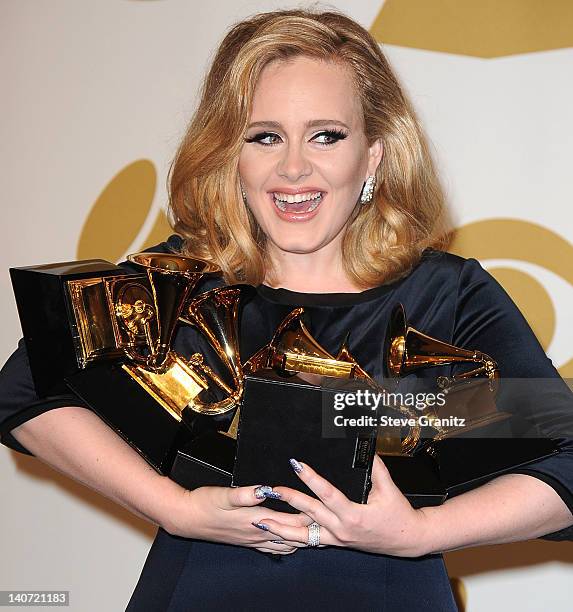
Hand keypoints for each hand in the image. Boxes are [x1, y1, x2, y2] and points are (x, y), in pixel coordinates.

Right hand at [163, 484, 314, 554]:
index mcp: (257, 521)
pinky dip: (288, 544)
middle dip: (312, 528)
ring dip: (302, 538)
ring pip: (286, 545)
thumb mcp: (225, 494)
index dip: (311, 514)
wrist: (188, 518)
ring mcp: (254, 540)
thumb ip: (246, 494)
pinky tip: (291, 540)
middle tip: (329, 520)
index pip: (292, 520)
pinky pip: (274, 548)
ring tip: (317, 531)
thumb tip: (265, 489)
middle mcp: (259, 534)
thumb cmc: (205, 504)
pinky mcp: (248, 540)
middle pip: (294, 535)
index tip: (325, 507)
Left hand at [255, 455, 428, 556]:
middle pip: (309, 512)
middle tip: (271, 488)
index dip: (310, 478)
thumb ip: (376, 466)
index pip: (327, 494)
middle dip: (289, 499)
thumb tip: (365, 445)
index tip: (297, 464)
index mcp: (354, 515)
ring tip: (260, 519)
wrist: (407, 540)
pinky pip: (309, 541)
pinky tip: (275, 534)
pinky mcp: (335, 543)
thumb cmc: (398, 513)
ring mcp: (336, 539)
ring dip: (281, 527)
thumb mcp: (389, 488)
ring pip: (303, 534)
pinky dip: (291, 538)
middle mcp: (341, 530)